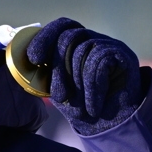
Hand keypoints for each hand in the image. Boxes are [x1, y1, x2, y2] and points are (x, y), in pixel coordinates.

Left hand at [26, 18, 142, 134]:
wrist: (114, 125)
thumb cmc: (82, 106)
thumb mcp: (59, 88)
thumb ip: (47, 72)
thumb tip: (28, 60)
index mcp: (76, 43)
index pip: (61, 26)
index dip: (45, 37)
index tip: (34, 58)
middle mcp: (93, 38)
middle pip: (69, 37)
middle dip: (59, 68)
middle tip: (60, 96)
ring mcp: (110, 44)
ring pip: (83, 50)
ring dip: (78, 83)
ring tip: (80, 105)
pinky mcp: (124, 54)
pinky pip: (100, 61)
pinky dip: (93, 88)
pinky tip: (93, 106)